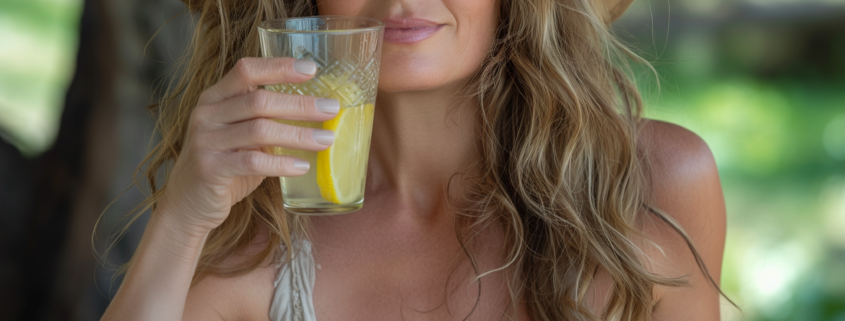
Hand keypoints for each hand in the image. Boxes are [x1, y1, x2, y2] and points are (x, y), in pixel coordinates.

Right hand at [157, 57, 338, 235]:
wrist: (189, 204)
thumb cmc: (225, 165)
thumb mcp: (242, 136)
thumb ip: (266, 121)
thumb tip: (316, 113)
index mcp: (215, 98)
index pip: (246, 70)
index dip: (279, 67)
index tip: (311, 69)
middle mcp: (207, 114)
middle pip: (259, 100)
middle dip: (300, 104)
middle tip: (332, 108)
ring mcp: (206, 141)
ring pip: (259, 130)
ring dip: (298, 134)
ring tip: (327, 140)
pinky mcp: (210, 169)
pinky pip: (252, 162)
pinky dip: (281, 163)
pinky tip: (302, 166)